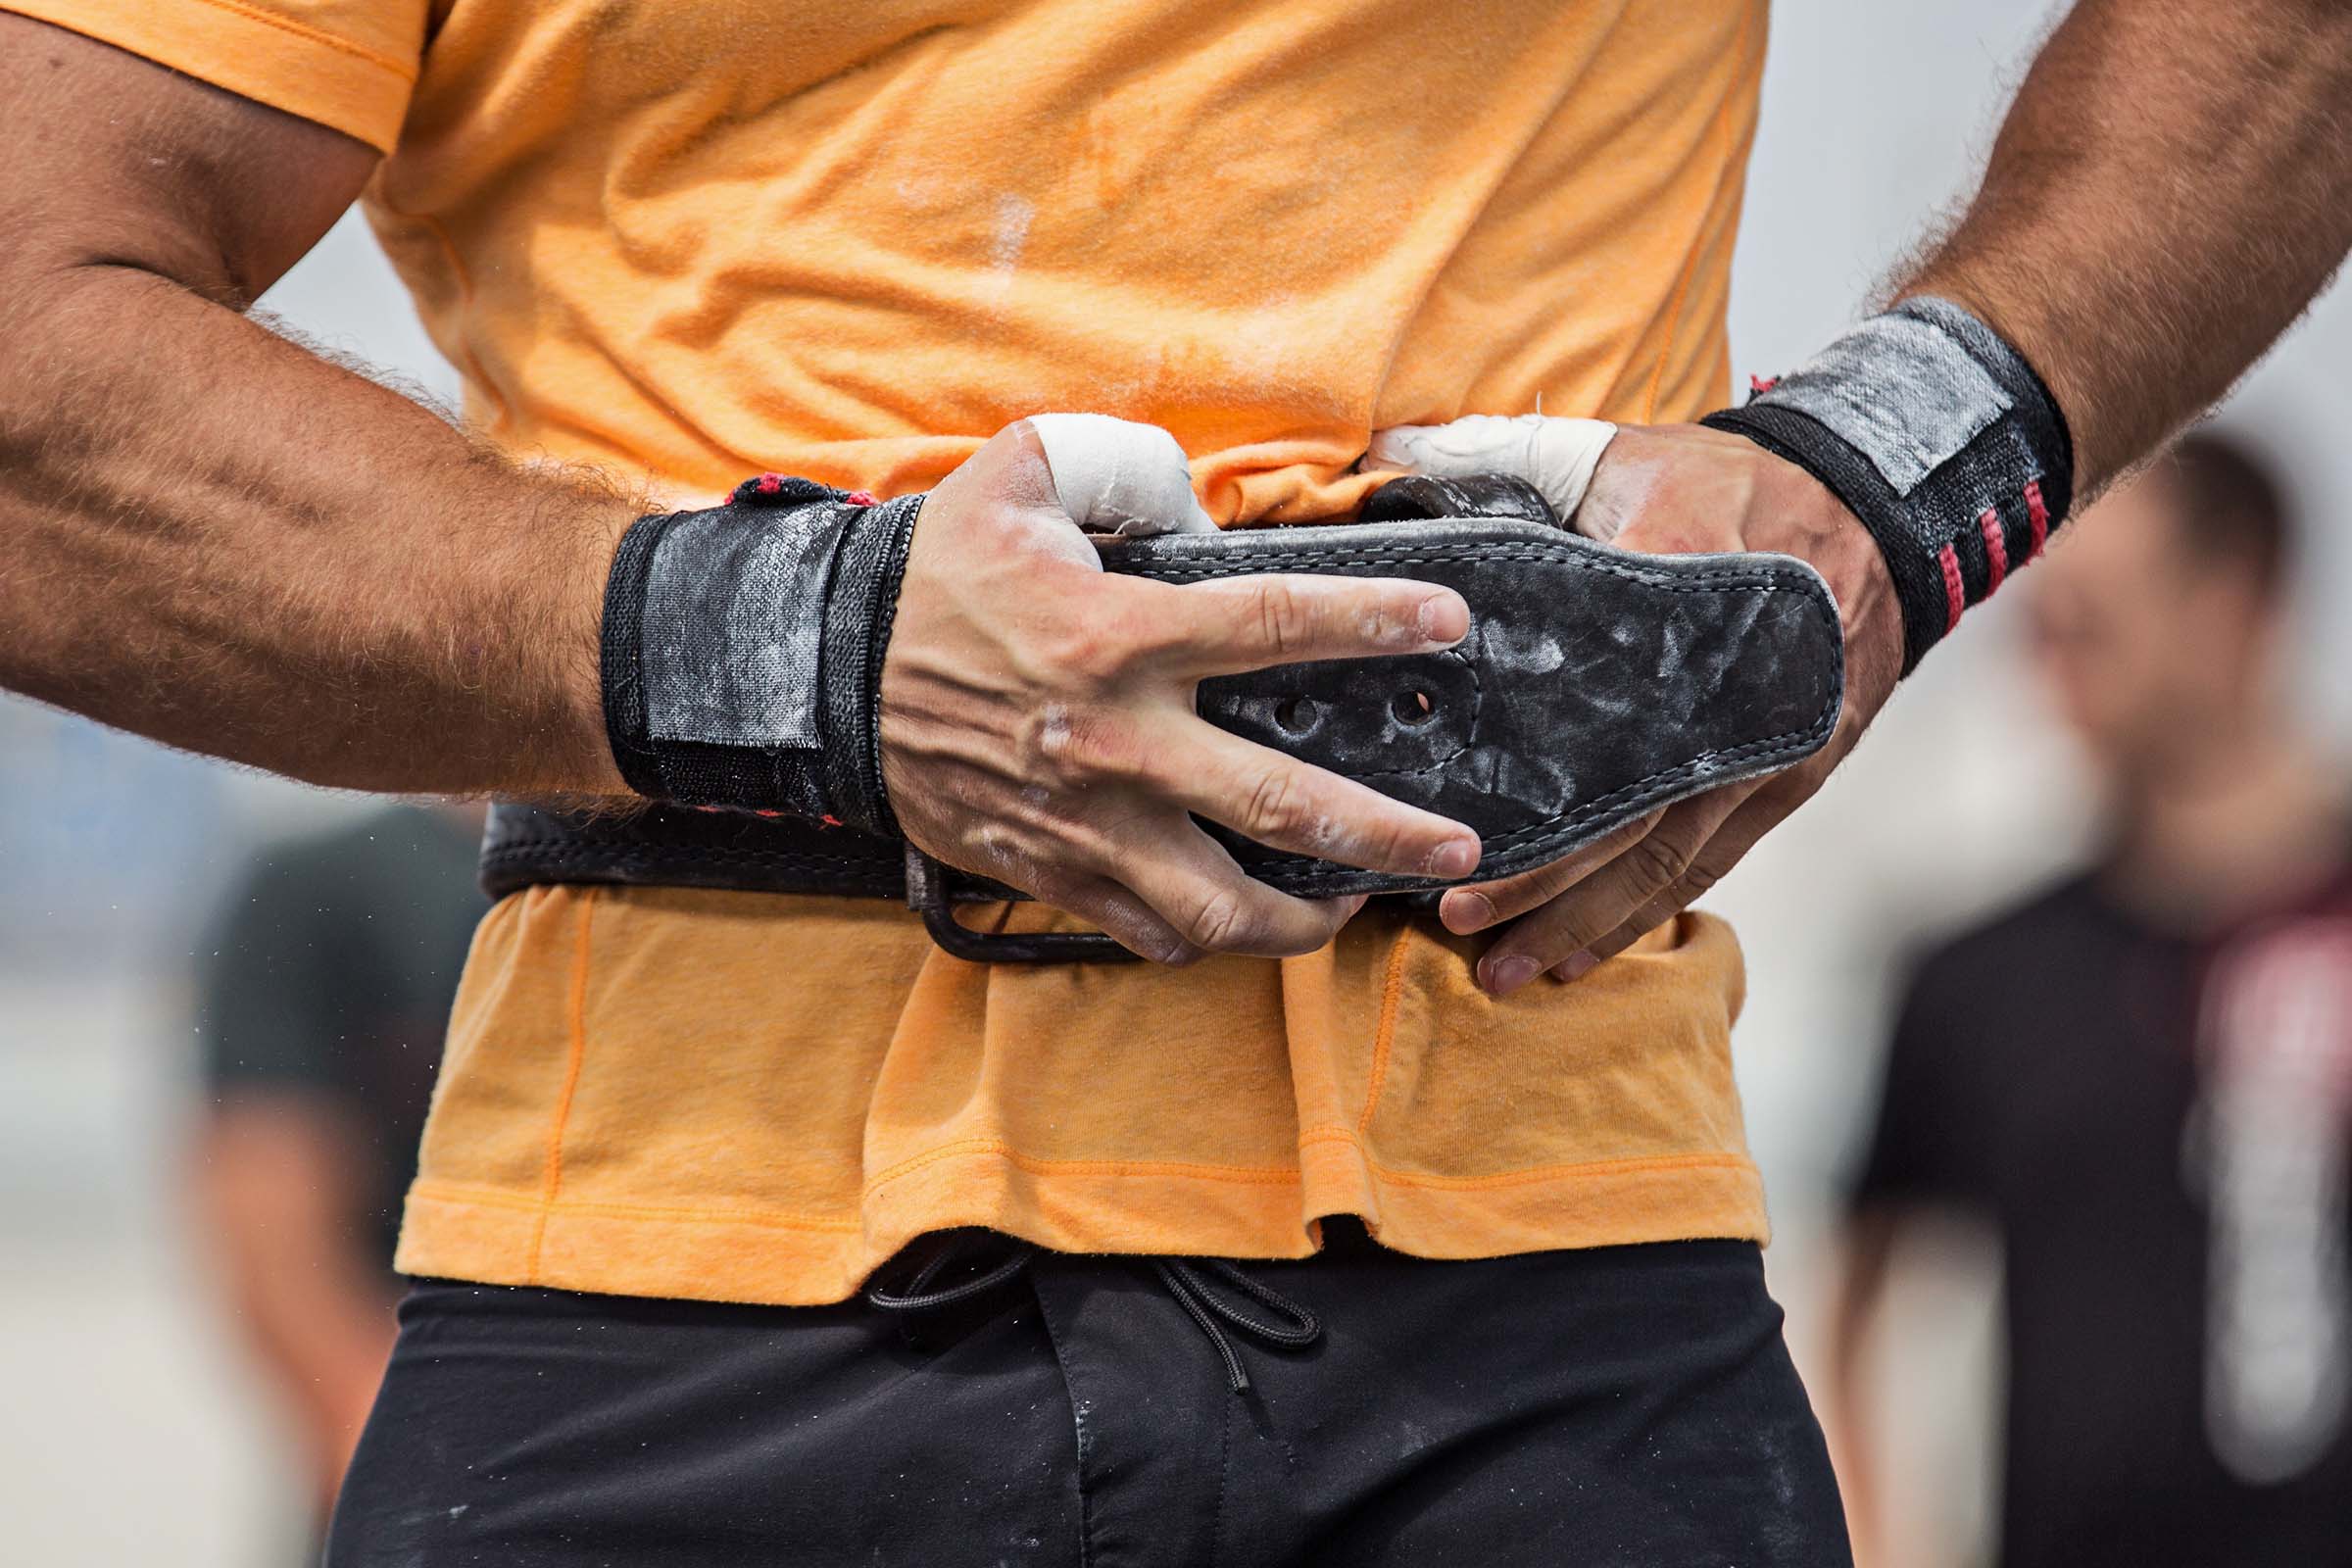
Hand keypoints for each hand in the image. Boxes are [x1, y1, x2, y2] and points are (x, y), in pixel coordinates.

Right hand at [880, 419, 1482, 962]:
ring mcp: (1085, 824)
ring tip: (1352, 905)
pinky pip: (1145, 933)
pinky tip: (1239, 918)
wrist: (826, 676)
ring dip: (1301, 920)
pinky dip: (1203, 938)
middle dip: (1387, 835)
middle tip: (1456, 849)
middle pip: (1282, 807)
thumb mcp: (1014, 478)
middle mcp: (1116, 742)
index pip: (1277, 624)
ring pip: (1219, 907)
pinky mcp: (1050, 872)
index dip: (1375, 621)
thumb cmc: (934, 579)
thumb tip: (1194, 491)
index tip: (1449, 623)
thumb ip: (1116, 464)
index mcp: (1119, 636)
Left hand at [1379, 419, 1903, 993]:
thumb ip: (1499, 460)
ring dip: (1584, 919)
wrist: (1874, 508)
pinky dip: (1644, 911)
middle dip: (1542, 877)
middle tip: (1455, 920)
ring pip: (1666, 858)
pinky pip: (1708, 863)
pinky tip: (1581, 953)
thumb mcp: (1616, 450)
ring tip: (1504, 971)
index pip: (1592, 708)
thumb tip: (1382, 459)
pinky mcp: (1789, 777)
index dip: (1527, 785)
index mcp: (1674, 601)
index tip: (1451, 831)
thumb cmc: (1721, 480)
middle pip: (1626, 812)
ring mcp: (1764, 746)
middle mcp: (1724, 693)